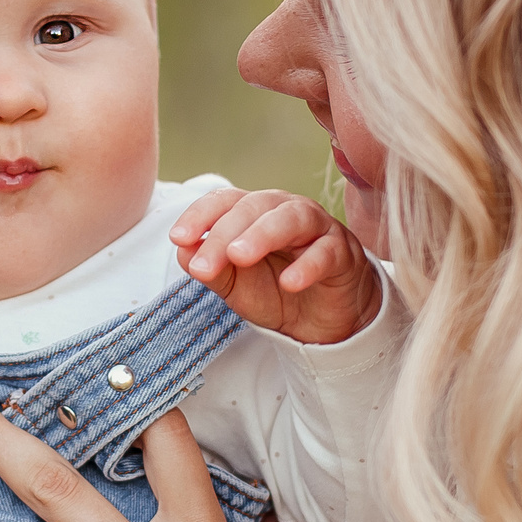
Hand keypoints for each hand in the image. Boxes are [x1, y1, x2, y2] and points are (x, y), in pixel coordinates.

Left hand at [170, 188, 381, 344]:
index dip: (200, 215)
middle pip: (253, 207)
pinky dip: (308, 265)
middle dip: (224, 234)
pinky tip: (290, 282)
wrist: (323, 320)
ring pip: (291, 218)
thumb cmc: (277, 291)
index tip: (179, 238)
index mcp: (253, 213)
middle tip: (206, 265)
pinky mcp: (342, 252)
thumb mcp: (235, 285)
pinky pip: (326, 252)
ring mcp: (316, 228)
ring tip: (240, 257)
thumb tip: (183, 251)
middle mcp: (283, 210)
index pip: (224, 201)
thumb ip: (211, 268)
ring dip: (263, 235)